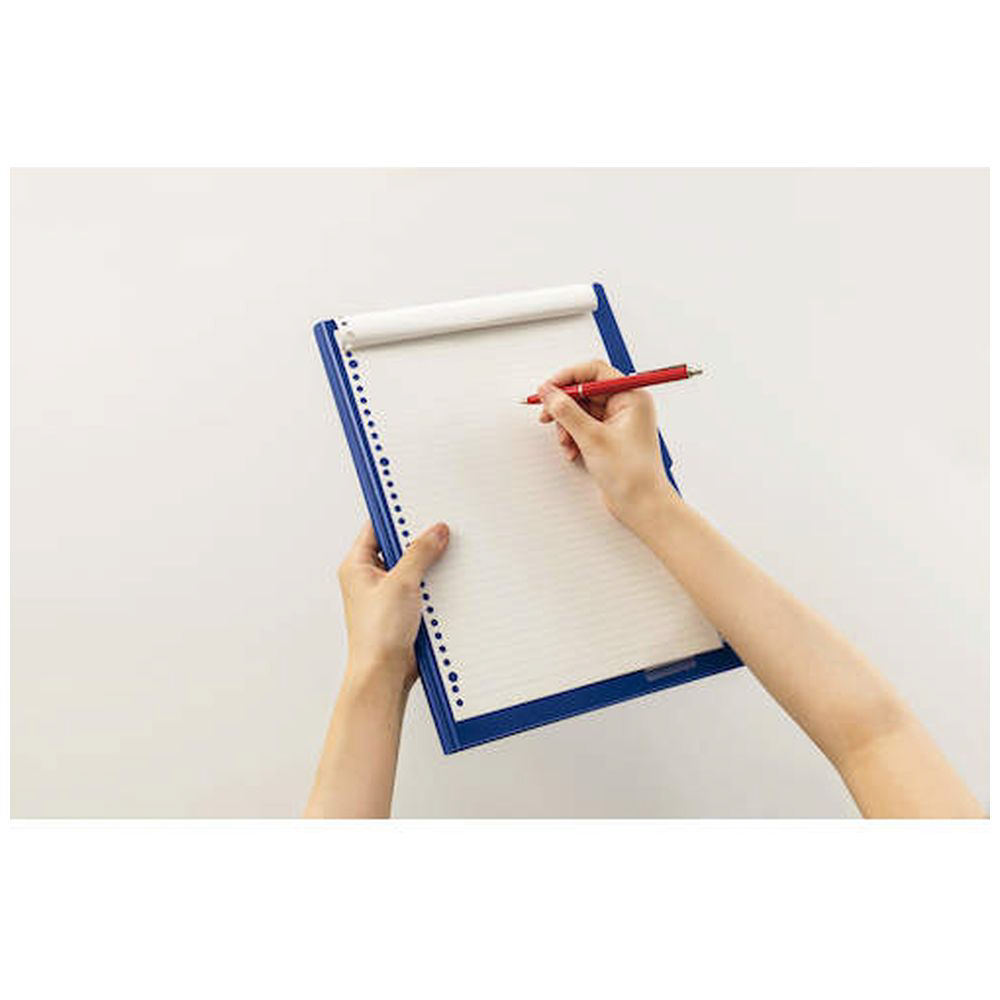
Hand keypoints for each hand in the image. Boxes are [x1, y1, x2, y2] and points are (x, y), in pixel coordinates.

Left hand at [337, 519, 449, 693]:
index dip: (396, 515)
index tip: (418, 505)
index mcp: (356, 565)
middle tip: (438, 531)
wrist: (384, 674)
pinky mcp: (403, 609)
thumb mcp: (401, 583)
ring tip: (444, 558)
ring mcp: (387, 594)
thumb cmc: (376, 635)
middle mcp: (369, 578)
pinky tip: (446, 583)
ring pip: (412, 567)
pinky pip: (421, 587)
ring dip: (428, 565)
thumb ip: (419, 553)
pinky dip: (433, 584)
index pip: (376, 527)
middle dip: (419, 541)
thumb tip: (435, 531)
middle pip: (397, 546)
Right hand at [537, 359, 677, 531]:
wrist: (641, 505)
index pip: (595, 372)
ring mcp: (617, 422)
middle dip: (564, 406)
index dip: (568, 378)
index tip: (549, 389)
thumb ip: (567, 411)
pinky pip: (584, 426)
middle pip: (585, 391)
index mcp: (632, 397)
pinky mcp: (609, 437)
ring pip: (581, 411)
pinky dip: (573, 436)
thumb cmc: (632, 475)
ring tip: (565, 442)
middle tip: (547, 414)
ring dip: (567, 425)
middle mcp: (626, 405)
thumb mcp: (593, 438)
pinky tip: (572, 451)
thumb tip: (549, 392)